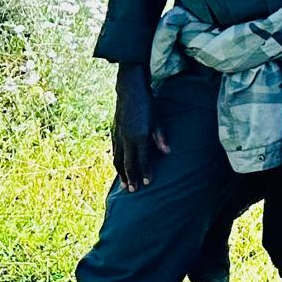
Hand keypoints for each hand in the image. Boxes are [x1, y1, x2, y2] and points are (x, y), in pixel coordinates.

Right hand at [112, 65, 167, 190]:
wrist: (130, 91)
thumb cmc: (148, 104)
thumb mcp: (158, 119)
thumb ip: (161, 137)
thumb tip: (168, 152)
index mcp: (139, 136)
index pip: (143, 159)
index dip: (145, 172)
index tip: (147, 184)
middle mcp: (127, 138)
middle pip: (128, 163)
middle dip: (131, 177)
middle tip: (133, 190)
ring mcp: (118, 136)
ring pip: (118, 159)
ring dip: (121, 173)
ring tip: (125, 185)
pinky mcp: (113, 132)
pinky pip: (114, 151)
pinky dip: (116, 162)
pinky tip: (119, 168)